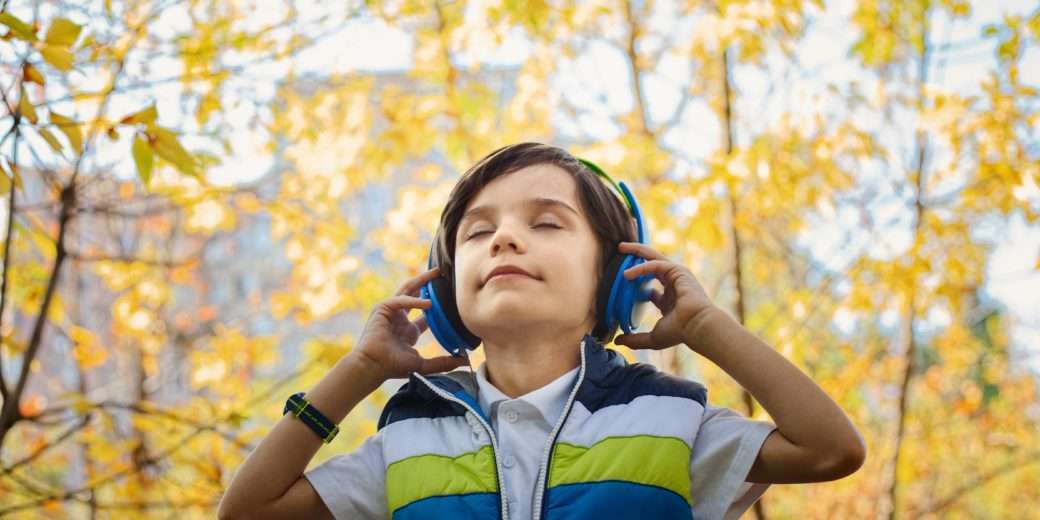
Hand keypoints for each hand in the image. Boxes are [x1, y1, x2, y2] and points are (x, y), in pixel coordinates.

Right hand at [351, 266, 468, 380]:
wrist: (373, 366)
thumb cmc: (392, 366)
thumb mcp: (423, 364)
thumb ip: (443, 362)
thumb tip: (465, 361)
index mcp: (408, 331)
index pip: (425, 315)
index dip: (437, 306)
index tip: (451, 299)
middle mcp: (400, 319)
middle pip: (416, 295)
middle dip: (428, 284)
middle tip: (442, 274)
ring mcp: (391, 312)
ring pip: (407, 290)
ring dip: (421, 281)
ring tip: (436, 274)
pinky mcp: (382, 309)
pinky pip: (400, 299)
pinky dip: (413, 300)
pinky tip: (427, 303)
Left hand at [613, 242, 715, 350]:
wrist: (696, 326)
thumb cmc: (679, 332)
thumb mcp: (653, 337)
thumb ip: (635, 339)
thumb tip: (617, 341)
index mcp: (669, 300)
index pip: (651, 288)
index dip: (636, 283)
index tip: (621, 282)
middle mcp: (673, 285)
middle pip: (652, 265)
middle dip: (636, 256)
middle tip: (620, 250)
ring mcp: (677, 276)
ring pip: (654, 257)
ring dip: (638, 251)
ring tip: (621, 248)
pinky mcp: (678, 271)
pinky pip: (656, 264)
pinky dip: (641, 267)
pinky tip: (627, 274)